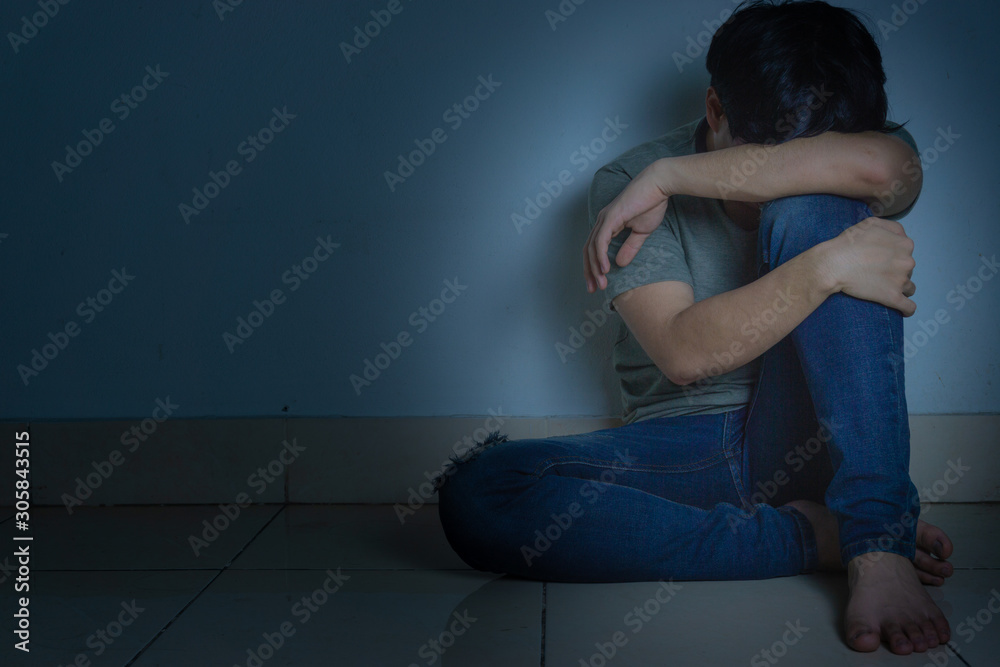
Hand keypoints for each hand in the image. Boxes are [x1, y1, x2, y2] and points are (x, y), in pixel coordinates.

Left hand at [584, 160, 670, 291]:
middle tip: (594, 289)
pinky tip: (605, 269)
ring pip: (593, 248)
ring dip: (595, 268)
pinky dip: (601, 256)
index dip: (592, 268)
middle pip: (588, 251)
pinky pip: (601, 240)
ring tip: (602, 283)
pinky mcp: (611, 217)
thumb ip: (630, 248)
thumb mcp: (641, 232)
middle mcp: (602, 221)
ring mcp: (604, 218)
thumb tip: (620, 264)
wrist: (658, 185)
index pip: (594, 250)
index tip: (596, 284)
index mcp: (607, 225)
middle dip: (589, 272)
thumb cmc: (651, 204)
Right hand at [822, 217, 916, 315]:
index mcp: (904, 244)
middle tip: (877, 273)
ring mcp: (901, 281)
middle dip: (896, 272)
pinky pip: (908, 307)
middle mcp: (907, 262)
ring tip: (883, 288)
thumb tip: (899, 236)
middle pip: (907, 270)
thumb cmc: (849, 243)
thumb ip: (892, 227)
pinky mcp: (892, 297)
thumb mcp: (871, 222)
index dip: (894, 256)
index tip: (881, 260)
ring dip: (899, 288)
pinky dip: (907, 309)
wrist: (833, 263)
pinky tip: (903, 310)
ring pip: (909, 287)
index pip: (906, 252)